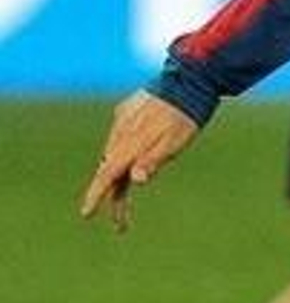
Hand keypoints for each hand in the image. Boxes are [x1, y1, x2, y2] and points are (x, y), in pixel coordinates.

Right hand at [79, 91, 199, 231]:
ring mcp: (122, 120)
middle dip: (114, 196)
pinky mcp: (127, 110)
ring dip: (118, 174)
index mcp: (130, 144)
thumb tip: (137, 179)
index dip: (96, 195)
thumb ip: (153, 160)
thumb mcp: (175, 143)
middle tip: (122, 221)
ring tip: (126, 199)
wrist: (189, 80)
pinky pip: (120, 136)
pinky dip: (123, 151)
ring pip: (114, 153)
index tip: (86, 214)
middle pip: (110, 169)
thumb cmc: (185, 118)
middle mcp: (120, 132)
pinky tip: (133, 157)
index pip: (107, 175)